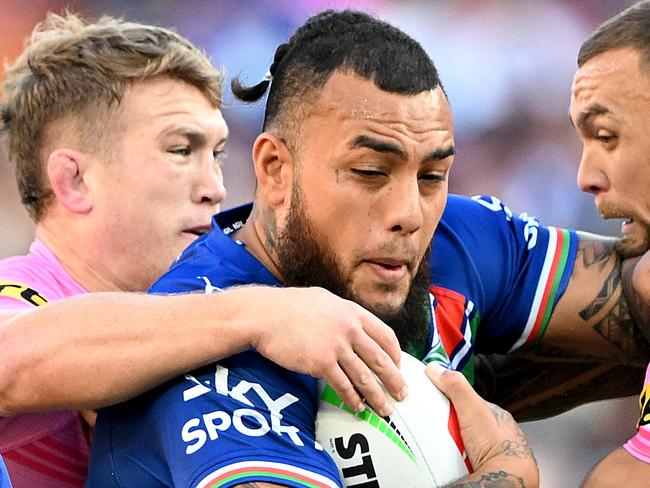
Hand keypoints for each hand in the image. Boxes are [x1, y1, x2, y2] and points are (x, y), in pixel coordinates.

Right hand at [250, 286, 405, 415]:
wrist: (263, 315)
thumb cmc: (289, 306)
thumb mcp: (325, 300)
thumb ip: (344, 313)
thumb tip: (355, 325)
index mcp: (353, 312)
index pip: (386, 335)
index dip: (395, 354)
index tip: (398, 366)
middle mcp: (349, 328)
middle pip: (380, 359)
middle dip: (394, 380)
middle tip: (403, 394)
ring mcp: (336, 346)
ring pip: (364, 377)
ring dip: (377, 396)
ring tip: (385, 409)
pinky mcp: (320, 363)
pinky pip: (342, 386)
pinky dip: (352, 399)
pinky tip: (357, 407)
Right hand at [425, 362, 538, 487]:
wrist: (505, 478)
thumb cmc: (497, 446)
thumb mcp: (472, 407)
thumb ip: (456, 386)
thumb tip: (437, 368)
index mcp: (495, 415)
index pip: (466, 400)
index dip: (450, 399)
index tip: (436, 400)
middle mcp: (493, 433)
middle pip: (461, 422)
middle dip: (450, 424)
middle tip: (441, 427)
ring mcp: (488, 450)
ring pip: (461, 441)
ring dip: (451, 442)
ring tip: (444, 444)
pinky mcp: (481, 466)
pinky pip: (461, 458)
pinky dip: (454, 458)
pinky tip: (451, 458)